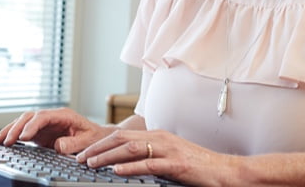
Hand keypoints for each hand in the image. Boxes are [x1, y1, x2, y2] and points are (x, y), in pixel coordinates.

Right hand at [0, 108, 111, 153]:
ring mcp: (44, 124)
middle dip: (16, 128)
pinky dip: (11, 134)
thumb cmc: (93, 137)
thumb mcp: (87, 140)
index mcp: (63, 115)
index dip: (32, 126)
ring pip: (23, 122)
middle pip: (29, 117)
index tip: (24, 137)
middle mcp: (51, 117)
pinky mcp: (40, 133)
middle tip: (6, 141)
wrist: (96, 137)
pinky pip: (23, 131)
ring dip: (10, 130)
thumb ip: (73, 143)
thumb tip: (57, 146)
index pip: (43, 117)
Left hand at [76, 128, 232, 186]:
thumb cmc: (197, 166)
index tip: (85, 152)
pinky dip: (131, 167)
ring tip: (92, 163)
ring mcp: (168, 150)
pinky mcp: (176, 164)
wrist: (224, 170)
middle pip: (122, 137)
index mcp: (157, 135)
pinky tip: (117, 171)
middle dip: (98, 147)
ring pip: (131, 148)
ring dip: (108, 155)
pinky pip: (150, 164)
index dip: (101, 142)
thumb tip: (126, 163)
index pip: (122, 134)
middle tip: (80, 157)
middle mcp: (160, 138)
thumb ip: (150, 156)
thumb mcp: (169, 156)